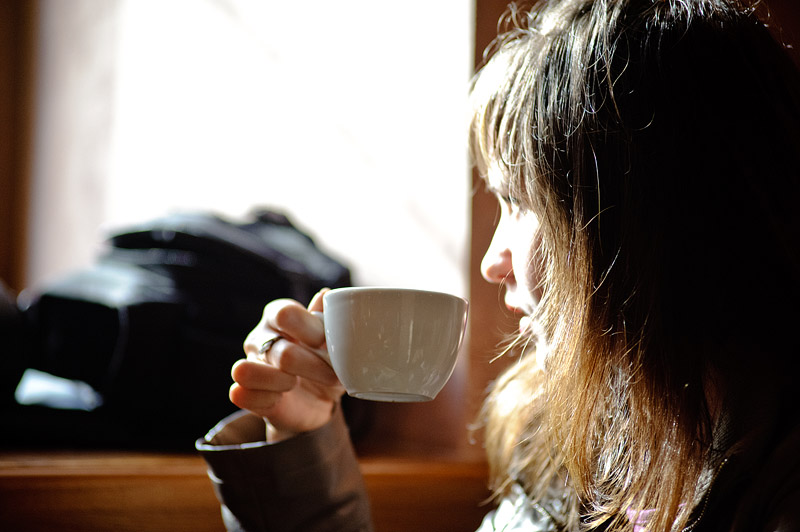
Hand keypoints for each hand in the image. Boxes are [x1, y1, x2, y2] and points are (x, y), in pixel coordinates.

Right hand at [230, 290, 344, 441]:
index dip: (310, 329)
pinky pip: (241, 395)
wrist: (320, 400)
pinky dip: (266, 399)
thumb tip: (325, 295)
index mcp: (279, 315)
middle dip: (312, 367)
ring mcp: (249, 363)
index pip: (285, 313)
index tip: (326, 343)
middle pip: (281, 351)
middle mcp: (259, 336)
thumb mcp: (335, 342)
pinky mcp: (244, 392)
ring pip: (247, 371)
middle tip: (332, 375)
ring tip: (295, 384)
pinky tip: (281, 398)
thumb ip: (329, 318)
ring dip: (280, 382)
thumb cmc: (325, 361)